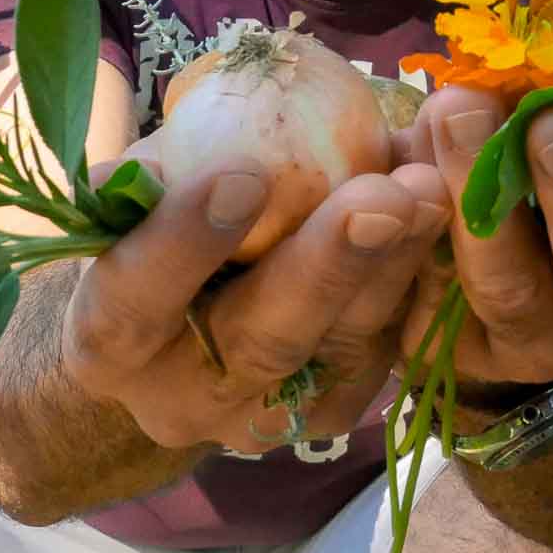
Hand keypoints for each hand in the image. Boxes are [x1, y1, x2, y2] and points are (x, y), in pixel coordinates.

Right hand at [60, 135, 451, 452]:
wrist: (170, 333)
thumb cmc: (147, 238)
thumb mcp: (132, 204)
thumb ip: (153, 178)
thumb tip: (186, 137)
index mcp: (109, 344)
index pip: (134, 303)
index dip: (184, 244)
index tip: (241, 175)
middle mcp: (183, 399)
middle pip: (261, 341)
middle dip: (328, 264)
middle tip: (381, 197)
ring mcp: (264, 416)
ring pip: (340, 348)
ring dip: (393, 266)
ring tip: (429, 190)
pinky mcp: (332, 412)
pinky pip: (383, 350)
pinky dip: (416, 280)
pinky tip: (442, 215)